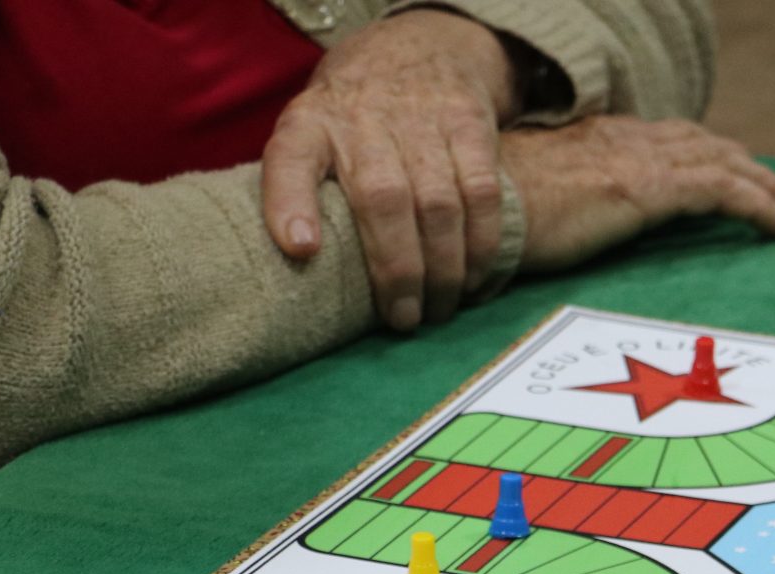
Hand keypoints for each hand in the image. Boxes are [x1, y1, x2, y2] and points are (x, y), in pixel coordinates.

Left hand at [263, 8, 521, 331]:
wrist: (417, 53)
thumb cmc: (353, 123)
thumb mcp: (310, 142)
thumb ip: (298, 195)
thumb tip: (302, 262)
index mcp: (310, 125)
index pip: (290, 158)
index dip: (291, 205)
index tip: (301, 250)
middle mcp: (363, 117)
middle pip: (383, 199)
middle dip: (398, 270)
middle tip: (404, 319)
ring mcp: (421, 118)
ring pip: (439, 205)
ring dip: (444, 269)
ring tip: (440, 309)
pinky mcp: (470, 125)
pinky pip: (483, 196)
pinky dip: (483, 246)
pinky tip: (475, 281)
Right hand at [500, 118, 774, 272]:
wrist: (466, 209)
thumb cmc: (485, 217)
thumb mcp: (531, 204)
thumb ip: (560, 208)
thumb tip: (560, 227)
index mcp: (595, 142)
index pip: (664, 141)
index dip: (704, 153)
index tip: (732, 168)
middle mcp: (622, 141)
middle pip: (701, 146)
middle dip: (746, 164)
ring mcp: (636, 161)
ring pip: (721, 164)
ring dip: (764, 185)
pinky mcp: (645, 188)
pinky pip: (720, 192)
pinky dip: (758, 206)